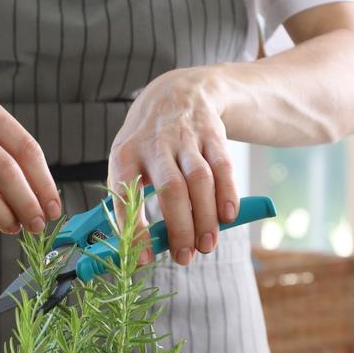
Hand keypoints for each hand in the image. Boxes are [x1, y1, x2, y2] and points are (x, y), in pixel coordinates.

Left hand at [108, 67, 237, 264]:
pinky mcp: (212, 134)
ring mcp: (185, 137)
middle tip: (184, 257)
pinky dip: (228, 194)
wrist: (175, 93)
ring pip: (199, 180)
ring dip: (205, 217)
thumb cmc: (147, 144)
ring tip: (207, 246)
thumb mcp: (128, 163)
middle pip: (171, 189)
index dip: (134, 229)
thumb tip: (142, 251)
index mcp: (125, 155)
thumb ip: (133, 203)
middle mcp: (155, 144)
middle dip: (180, 227)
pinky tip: (228, 217)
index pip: (126, 195)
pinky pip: (223, 166)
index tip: (143, 258)